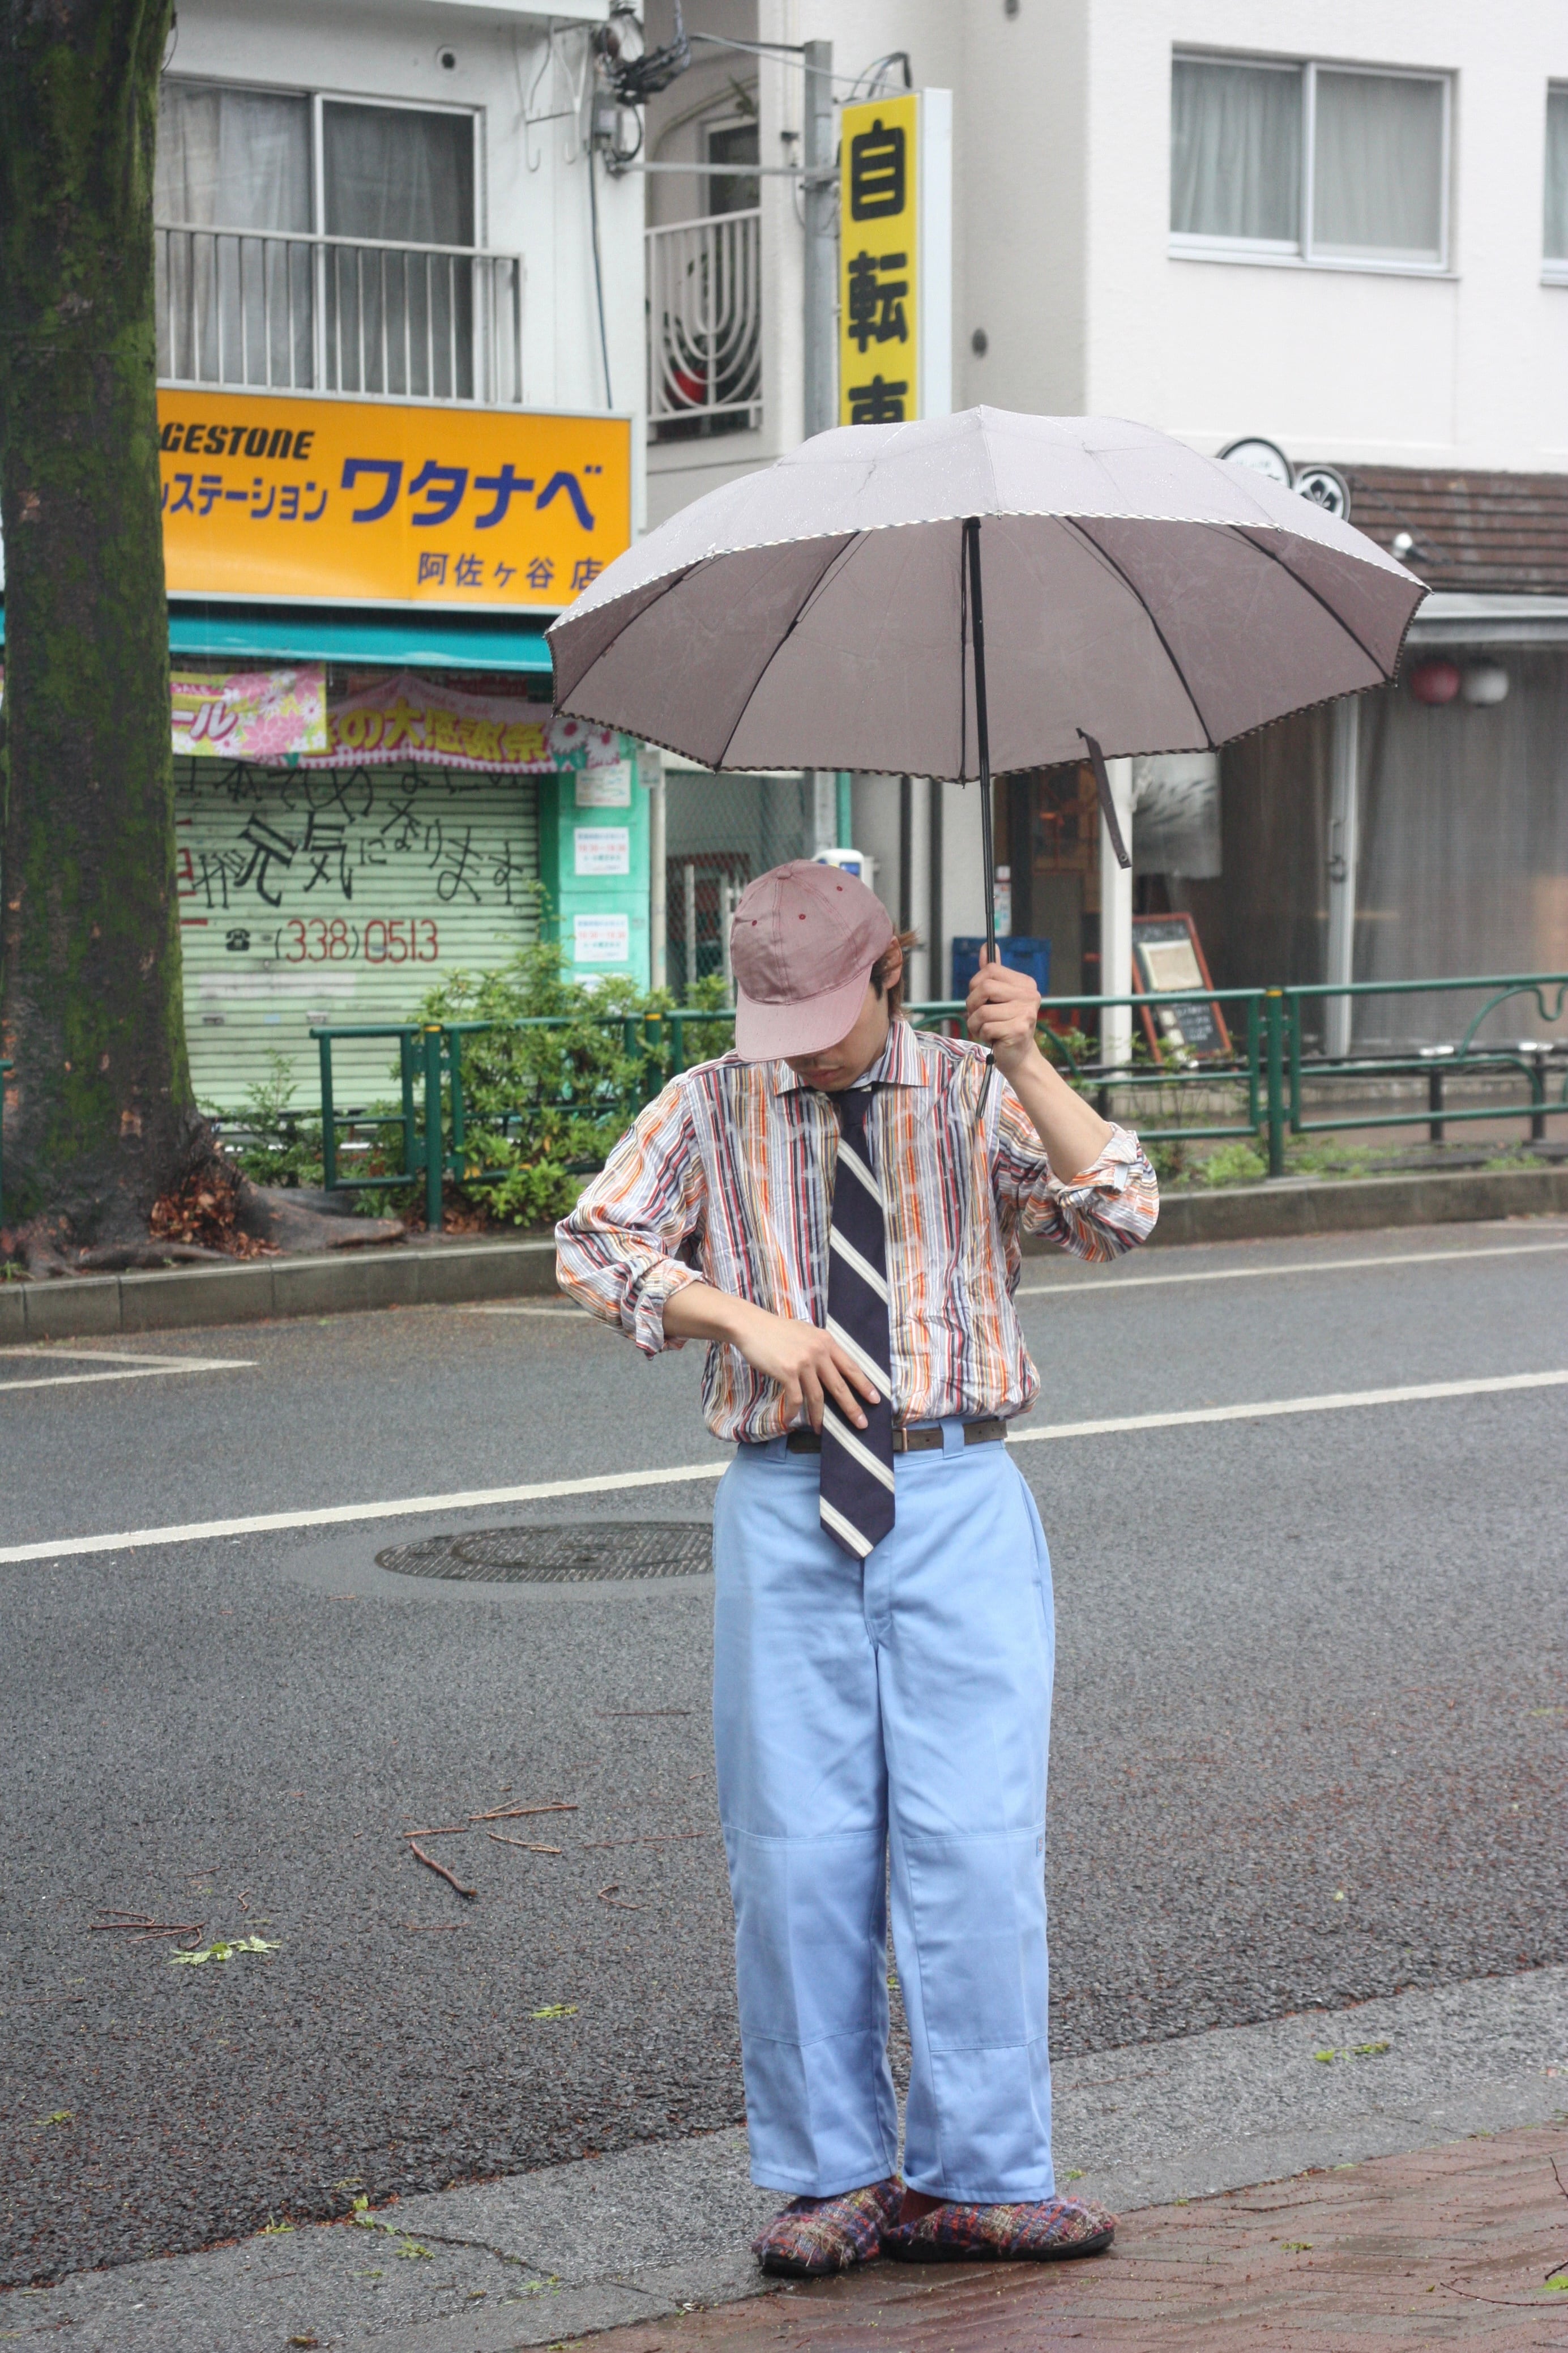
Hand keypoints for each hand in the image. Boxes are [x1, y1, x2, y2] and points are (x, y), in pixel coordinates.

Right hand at [734, 1305, 880, 1432]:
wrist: (752, 1326)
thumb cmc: (777, 1331)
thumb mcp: (806, 1333)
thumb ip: (820, 1347)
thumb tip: (830, 1364)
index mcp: (826, 1342)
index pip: (851, 1367)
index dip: (864, 1385)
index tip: (875, 1399)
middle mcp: (818, 1352)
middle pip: (840, 1385)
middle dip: (852, 1407)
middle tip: (861, 1423)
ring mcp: (803, 1362)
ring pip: (818, 1396)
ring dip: (820, 1416)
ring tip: (821, 1429)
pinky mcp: (787, 1372)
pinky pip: (795, 1398)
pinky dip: (794, 1412)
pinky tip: (792, 1420)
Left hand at [966, 948, 1043, 1081]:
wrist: (1017, 1056)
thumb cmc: (1004, 1026)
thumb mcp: (997, 998)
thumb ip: (992, 974)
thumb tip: (986, 948)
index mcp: (1025, 984)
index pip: (990, 970)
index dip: (975, 985)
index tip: (979, 999)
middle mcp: (1030, 995)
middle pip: (984, 987)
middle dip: (972, 1004)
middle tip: (978, 1016)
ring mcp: (1026, 1012)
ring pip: (982, 1010)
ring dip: (975, 1023)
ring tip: (985, 1029)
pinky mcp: (1019, 1029)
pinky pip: (986, 1027)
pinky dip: (983, 1035)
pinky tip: (993, 1038)